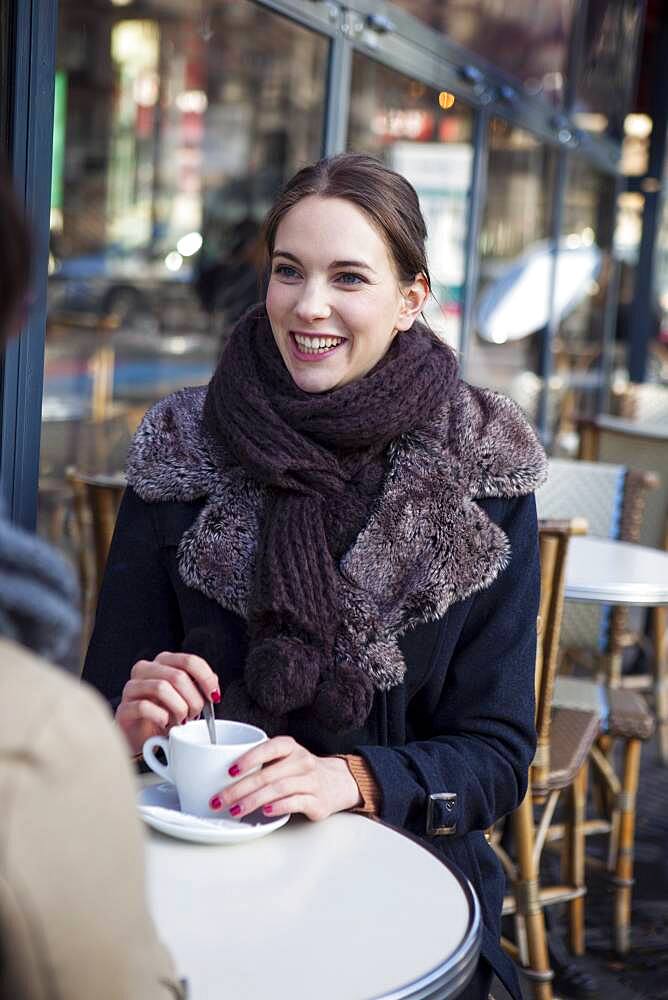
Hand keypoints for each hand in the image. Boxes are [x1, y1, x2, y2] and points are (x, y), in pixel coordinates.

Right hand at [115, 651, 220, 754]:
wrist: (142, 739)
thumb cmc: (166, 715)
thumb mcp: (187, 698)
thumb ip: (199, 685)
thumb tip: (213, 681)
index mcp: (163, 662)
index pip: (189, 661)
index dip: (206, 679)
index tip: (214, 696)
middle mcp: (145, 669)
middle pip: (178, 675)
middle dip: (193, 699)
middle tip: (195, 714)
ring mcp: (131, 688)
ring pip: (161, 688)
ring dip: (178, 708)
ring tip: (181, 721)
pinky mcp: (123, 708)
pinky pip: (144, 706)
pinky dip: (161, 717)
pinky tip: (165, 724)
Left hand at [209, 736, 361, 821]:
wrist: (337, 782)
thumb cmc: (300, 771)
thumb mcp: (284, 759)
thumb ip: (261, 763)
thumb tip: (222, 777)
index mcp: (290, 747)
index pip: (269, 748)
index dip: (248, 758)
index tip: (229, 772)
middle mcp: (302, 761)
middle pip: (267, 774)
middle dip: (239, 789)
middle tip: (220, 800)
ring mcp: (311, 781)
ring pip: (279, 789)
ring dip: (253, 801)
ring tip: (235, 810)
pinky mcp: (317, 801)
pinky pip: (296, 802)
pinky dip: (278, 807)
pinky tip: (264, 812)